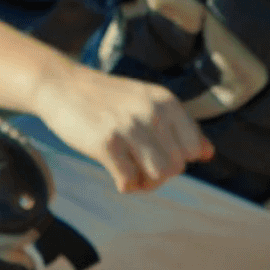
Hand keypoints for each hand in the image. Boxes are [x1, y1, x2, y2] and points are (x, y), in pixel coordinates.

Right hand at [31, 66, 212, 192]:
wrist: (61, 85)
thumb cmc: (106, 99)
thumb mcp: (147, 101)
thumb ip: (179, 126)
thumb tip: (209, 154)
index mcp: (166, 101)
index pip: (193, 149)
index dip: (177, 159)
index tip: (155, 152)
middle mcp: (152, 112)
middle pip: (177, 167)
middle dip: (159, 173)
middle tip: (138, 164)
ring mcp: (129, 127)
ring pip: (159, 176)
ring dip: (144, 182)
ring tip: (129, 170)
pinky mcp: (106, 143)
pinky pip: (129, 181)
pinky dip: (123, 183)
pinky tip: (113, 169)